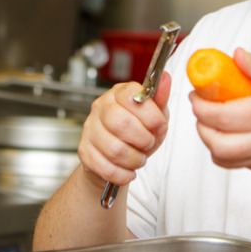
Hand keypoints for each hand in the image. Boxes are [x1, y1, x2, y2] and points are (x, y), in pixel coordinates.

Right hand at [77, 72, 171, 188]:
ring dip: (134, 159)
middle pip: (121, 123)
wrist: (116, 157)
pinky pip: (106, 167)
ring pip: (114, 148)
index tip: (159, 125)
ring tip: (139, 158)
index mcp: (119, 93)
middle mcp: (101, 108)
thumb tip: (166, 78)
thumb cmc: (136, 132)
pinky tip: (128, 170)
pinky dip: (123, 174)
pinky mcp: (85, 151)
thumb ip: (160, 99)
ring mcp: (90, 129)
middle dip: (142, 139)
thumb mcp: (154, 114)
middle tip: (148, 143)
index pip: (132, 97)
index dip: (150, 115)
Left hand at [188, 48, 250, 175]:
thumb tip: (235, 56)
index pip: (222, 115)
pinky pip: (236, 163)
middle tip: (202, 105)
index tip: (199, 91)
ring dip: (210, 138)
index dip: (201, 104)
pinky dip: (225, 149)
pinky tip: (233, 130)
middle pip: (215, 142)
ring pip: (221, 157)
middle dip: (200, 123)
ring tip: (215, 118)